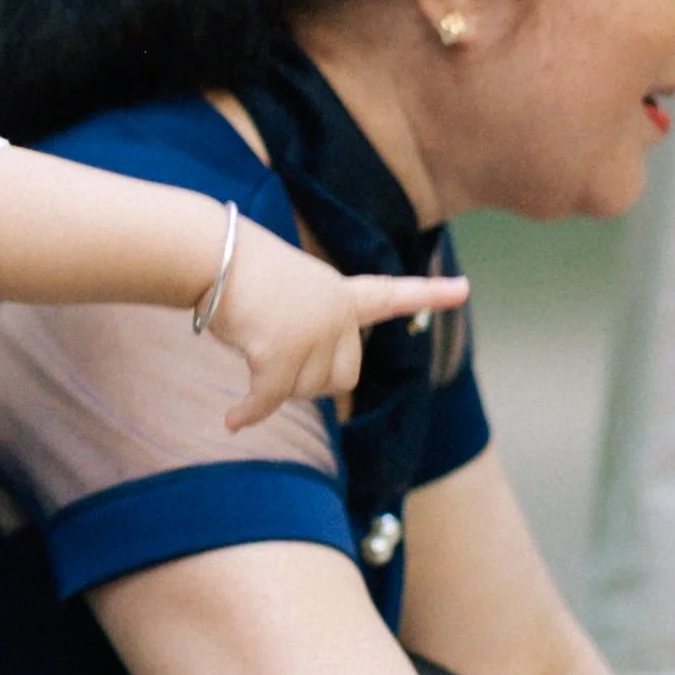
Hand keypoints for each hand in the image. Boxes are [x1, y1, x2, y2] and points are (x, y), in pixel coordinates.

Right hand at [213, 221, 467, 431]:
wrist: (210, 252)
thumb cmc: (235, 269)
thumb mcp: (287, 293)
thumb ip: (308, 329)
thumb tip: (278, 388)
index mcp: (339, 292)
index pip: (390, 294)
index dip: (428, 294)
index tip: (464, 289)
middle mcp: (335, 312)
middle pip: (342, 377)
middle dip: (310, 382)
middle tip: (274, 359)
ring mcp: (311, 332)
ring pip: (304, 391)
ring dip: (273, 385)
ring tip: (249, 343)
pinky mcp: (280, 352)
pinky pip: (269, 400)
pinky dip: (249, 413)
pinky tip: (232, 421)